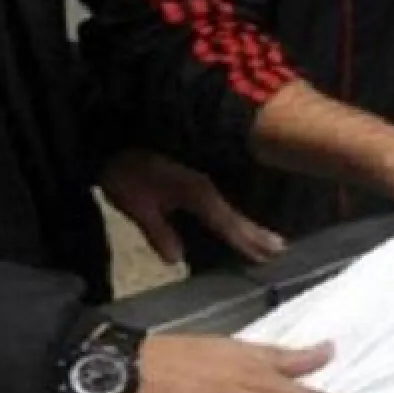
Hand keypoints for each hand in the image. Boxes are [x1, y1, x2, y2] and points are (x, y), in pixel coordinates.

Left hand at [100, 150, 285, 263]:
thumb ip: (158, 232)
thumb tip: (176, 260)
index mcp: (197, 193)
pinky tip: (236, 222)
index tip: (271, 253)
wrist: (112, 132)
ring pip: (231, 206)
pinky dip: (232, 214)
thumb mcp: (136, 204)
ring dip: (248, 224)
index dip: (248, 240)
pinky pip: (221, 199)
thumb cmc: (123, 169)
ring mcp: (203, 177)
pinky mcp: (195, 175)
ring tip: (268, 240)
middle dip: (257, 233)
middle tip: (281, 250)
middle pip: (236, 215)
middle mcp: (206, 186)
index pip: (228, 223)